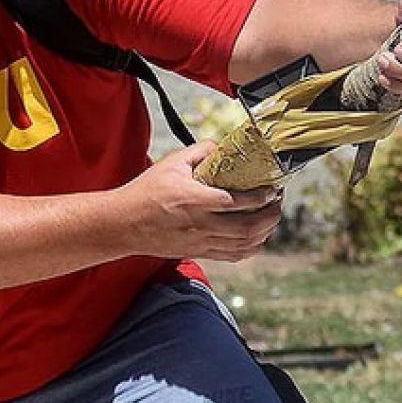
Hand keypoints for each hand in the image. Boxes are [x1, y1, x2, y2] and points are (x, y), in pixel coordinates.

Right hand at [123, 143, 283, 262]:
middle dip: (270, 215)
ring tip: (271, 217)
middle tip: (277, 202)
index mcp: (193, 199)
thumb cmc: (145, 192)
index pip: (237, 201)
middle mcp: (199, 224)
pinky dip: (251, 248)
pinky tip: (258, 237)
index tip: (272, 188)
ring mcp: (200, 242)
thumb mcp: (171, 163)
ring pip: (243, 244)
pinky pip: (233, 256)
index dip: (261, 197)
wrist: (124, 224)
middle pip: (247, 227)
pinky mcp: (198, 252)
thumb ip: (200, 152)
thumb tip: (222, 146)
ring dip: (265, 232)